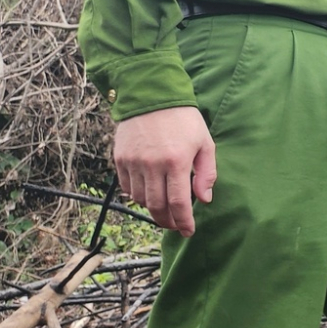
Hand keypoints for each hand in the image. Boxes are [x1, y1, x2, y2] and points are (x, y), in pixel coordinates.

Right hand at [114, 106, 215, 235]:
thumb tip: (204, 199)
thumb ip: (207, 172)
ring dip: (153, 209)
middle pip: (157, 206)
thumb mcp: (205, 143)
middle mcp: (151, 164)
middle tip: (176, 226)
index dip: (183, 221)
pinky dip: (138, 196)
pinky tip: (150, 194)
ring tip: (165, 210)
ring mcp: (133, 162)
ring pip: (140, 199)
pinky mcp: (119, 159)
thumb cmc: (184, 120)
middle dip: (168, 221)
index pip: (178, 202)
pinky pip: (127, 187)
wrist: (151, 96)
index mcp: (176, 161)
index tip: (188, 231)